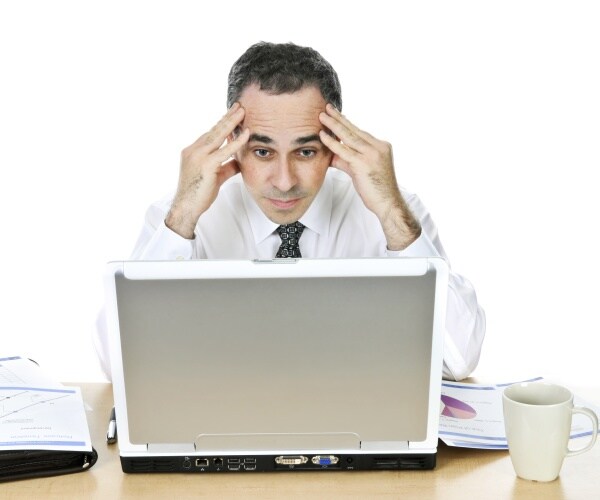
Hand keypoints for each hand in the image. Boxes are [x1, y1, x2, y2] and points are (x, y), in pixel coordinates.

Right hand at [166, 103, 249, 238]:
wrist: (185, 208)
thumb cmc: (198, 194)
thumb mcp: (215, 177)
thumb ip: (226, 167)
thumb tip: (239, 161)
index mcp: (193, 152)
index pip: (210, 134)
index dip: (222, 124)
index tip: (232, 115)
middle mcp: (194, 150)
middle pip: (214, 130)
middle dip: (227, 117)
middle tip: (239, 106)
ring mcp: (198, 156)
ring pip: (218, 135)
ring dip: (231, 122)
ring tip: (242, 112)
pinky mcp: (206, 165)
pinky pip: (224, 151)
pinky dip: (236, 142)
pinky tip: (246, 134)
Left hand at [319, 104, 419, 249]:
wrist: (388, 203)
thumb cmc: (377, 190)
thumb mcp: (362, 171)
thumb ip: (348, 161)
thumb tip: (333, 155)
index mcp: (381, 146)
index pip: (360, 132)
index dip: (347, 123)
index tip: (337, 114)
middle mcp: (378, 147)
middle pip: (354, 130)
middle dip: (339, 118)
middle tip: (327, 108)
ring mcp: (371, 154)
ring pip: (349, 136)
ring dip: (334, 125)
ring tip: (322, 116)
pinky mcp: (363, 164)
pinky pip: (344, 150)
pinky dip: (331, 142)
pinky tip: (322, 135)